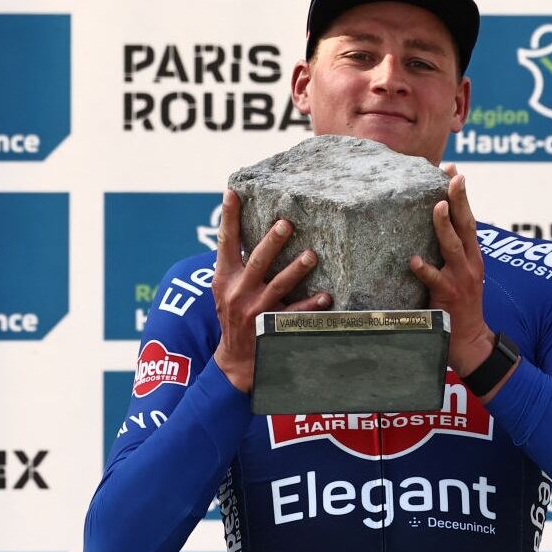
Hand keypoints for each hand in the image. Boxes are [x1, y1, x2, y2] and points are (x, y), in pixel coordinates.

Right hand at [211, 190, 330, 392]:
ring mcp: (256, 310)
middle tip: (287, 223)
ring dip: (296, 270)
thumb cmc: (232, 314)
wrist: (234, 359)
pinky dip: (312, 305)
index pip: (226, 242)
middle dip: (272, 241)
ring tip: (311, 255)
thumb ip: (234, 262)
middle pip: (257, 261)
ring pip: (279, 285)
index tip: (233, 192)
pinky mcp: (272, 327)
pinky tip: (327, 297)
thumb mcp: (225, 287)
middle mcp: (239, 291)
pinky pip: (296, 314)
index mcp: (226, 277)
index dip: (229, 216)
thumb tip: (244, 228)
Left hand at [410, 166, 494, 378]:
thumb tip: (434, 228)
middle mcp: (470, 262)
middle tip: (453, 175)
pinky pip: (434, 279)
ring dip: (445, 225)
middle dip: (460, 199)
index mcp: (473, 255)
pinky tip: (414, 260)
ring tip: (436, 205)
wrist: (470, 340)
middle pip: (466, 224)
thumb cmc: (461, 305)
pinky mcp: (448, 294)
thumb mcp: (463, 273)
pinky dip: (425, 269)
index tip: (454, 171)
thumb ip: (452, 253)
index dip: (462, 195)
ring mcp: (460, 278)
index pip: (469, 218)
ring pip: (453, 246)